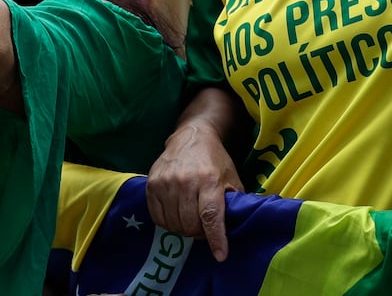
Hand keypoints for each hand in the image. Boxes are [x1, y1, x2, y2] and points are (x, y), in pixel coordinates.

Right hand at [146, 120, 242, 260]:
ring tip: (191, 220)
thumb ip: (235, 201)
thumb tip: (240, 226)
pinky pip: (158, 217)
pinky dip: (168, 223)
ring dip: (184, 229)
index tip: (220, 255)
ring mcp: (166, 182)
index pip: (211, 216)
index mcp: (209, 180)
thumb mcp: (231, 177)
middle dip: (199, 233)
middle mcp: (185, 181)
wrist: (191, 136)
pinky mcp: (151, 184)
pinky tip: (176, 215)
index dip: (216, 238)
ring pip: (174, 224)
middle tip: (204, 228)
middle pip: (190, 224)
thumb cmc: (214, 160)